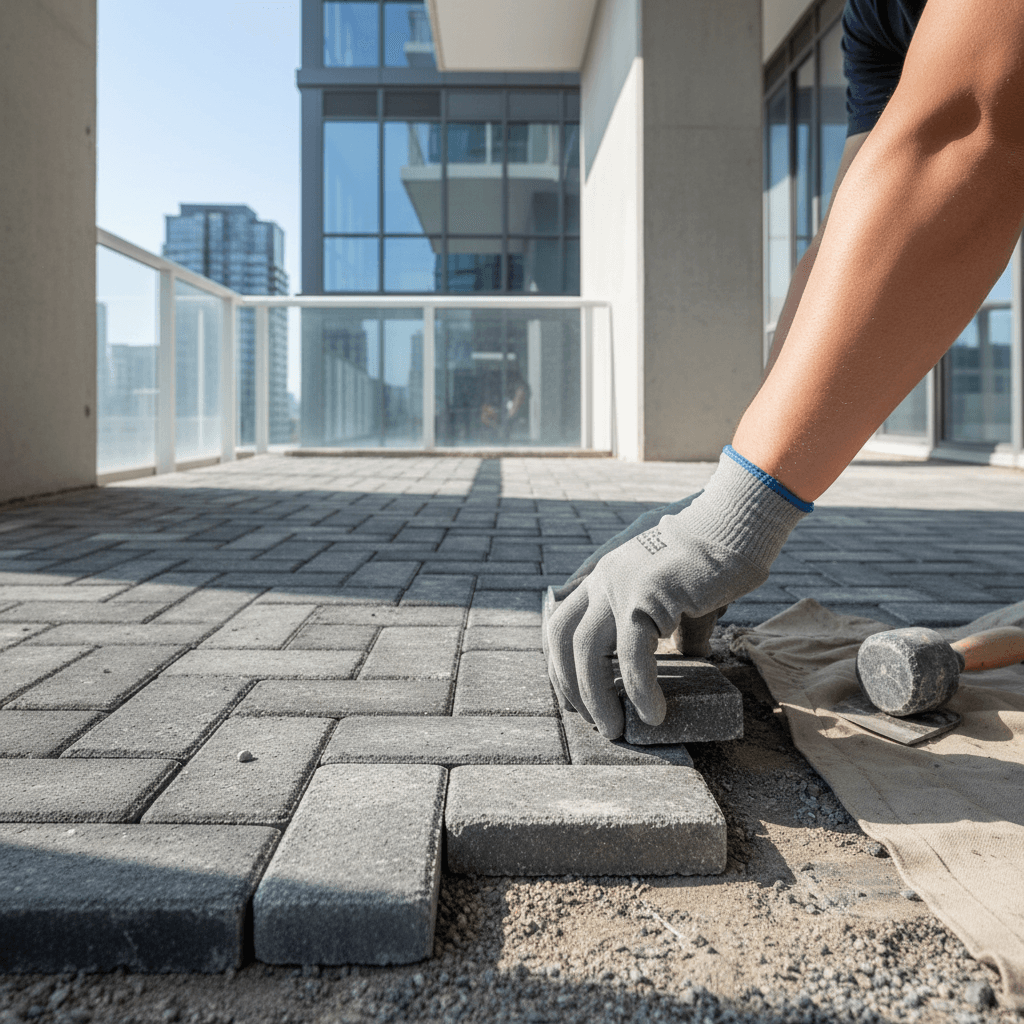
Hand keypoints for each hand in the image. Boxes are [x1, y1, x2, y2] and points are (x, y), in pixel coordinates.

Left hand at [546, 453, 807, 737]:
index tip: (576, 697)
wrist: (737, 527)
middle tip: (594, 721)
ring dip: (598, 698)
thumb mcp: (678, 597)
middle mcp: (603, 579)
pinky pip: (633, 655)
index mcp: (604, 578)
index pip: (561, 624)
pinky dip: (640, 691)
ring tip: (617, 728)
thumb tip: (686, 660)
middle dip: (572, 686)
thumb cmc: (715, 561)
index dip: (561, 665)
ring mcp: (621, 585)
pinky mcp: (647, 595)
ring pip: (588, 652)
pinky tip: (654, 713)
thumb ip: (672, 627)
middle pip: (563, 640)